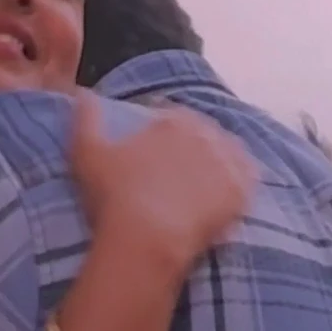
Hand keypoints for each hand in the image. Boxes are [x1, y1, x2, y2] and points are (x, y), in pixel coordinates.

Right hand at [68, 90, 256, 274]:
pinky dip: (241, 184)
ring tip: (207, 183)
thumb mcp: (87, 152)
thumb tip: (82, 92)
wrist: (145, 238)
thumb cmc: (114, 195)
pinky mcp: (242, 191)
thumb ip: (85, 118)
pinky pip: (249, 180)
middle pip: (205, 135)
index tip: (157, 150)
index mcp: (173, 121)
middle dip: (195, 148)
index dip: (166, 132)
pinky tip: (230, 196)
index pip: (175, 117)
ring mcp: (226, 162)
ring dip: (221, 162)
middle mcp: (205, 134)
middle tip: (180, 173)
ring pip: (230, 154)